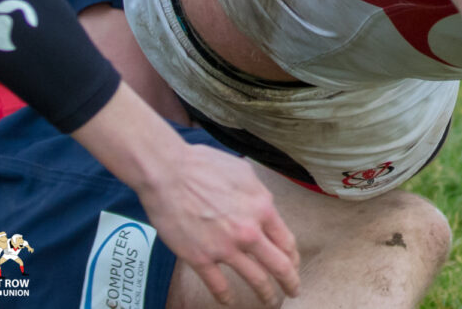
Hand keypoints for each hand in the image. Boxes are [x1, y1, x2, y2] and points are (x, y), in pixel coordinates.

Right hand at [134, 143, 300, 305]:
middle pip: (279, 265)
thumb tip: (264, 207)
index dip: (294, 257)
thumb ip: (258, 195)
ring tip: (271, 301)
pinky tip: (229, 301)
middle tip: (294, 290)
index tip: (294, 265)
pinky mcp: (200, 258)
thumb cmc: (204, 166)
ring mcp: (225, 248)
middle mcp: (249, 232)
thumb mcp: (245, 174)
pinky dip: (226, 296)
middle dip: (290, 282)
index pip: (287, 241)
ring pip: (255, 279)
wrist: (167, 173)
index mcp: (262, 208)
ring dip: (267, 294)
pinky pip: (218, 285)